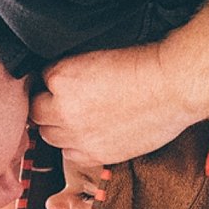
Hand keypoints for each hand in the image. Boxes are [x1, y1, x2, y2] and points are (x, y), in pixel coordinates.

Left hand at [32, 42, 205, 165]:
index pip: (40, 80)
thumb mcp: (98, 54)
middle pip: (36, 112)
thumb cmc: (144, 64)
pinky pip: (69, 155)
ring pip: (48, 135)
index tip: (62, 81)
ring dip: (57, 127)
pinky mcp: (95, 153)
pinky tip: (89, 134)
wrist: (173, 87)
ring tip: (76, 118)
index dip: (52, 80)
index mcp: (62, 77)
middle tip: (64, 101)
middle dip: (47, 105)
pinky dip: (74, 146)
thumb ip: (72, 69)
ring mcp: (78, 135)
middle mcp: (63, 108)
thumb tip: (58, 79)